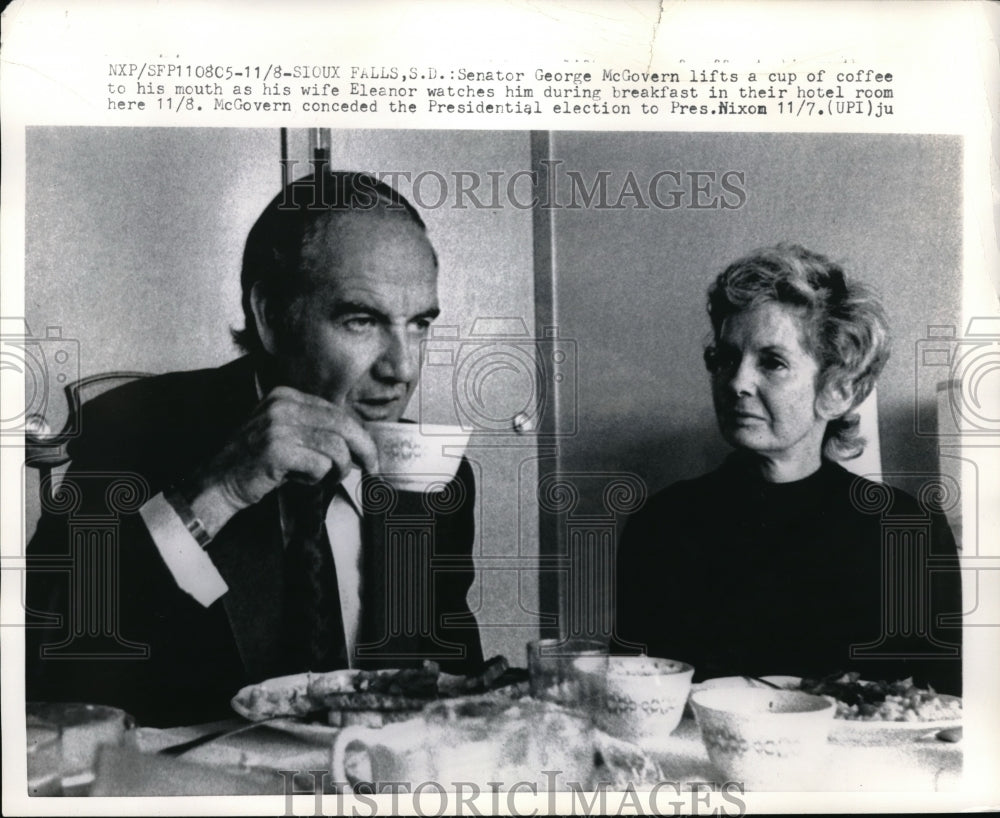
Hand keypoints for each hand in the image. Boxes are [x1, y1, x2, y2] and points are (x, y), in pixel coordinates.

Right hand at [185, 386, 378, 535]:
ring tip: (325, 478)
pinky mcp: (277, 450)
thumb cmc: (255, 463)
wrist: (217, 483)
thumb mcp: (283, 433)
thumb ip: (314, 429)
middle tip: (372, 467)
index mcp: (285, 396)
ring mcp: (278, 426)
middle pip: (343, 424)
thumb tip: (357, 440)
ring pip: (336, 447)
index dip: (359, 434)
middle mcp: (282, 405)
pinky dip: (317, 478)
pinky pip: (320, 465)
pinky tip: (302, 480)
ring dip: (338, 469)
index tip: (369, 452)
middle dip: (364, 449)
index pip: (337, 412)